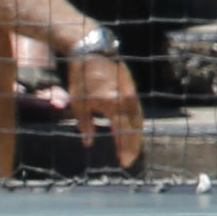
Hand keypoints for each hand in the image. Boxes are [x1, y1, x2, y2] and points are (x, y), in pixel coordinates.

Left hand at [59, 46, 143, 170]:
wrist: (92, 51)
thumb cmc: (81, 77)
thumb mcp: (78, 103)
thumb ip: (85, 124)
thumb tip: (88, 143)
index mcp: (112, 104)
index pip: (122, 133)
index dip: (124, 149)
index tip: (123, 163)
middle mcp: (126, 99)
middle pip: (135, 129)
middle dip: (133, 147)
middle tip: (130, 161)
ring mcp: (131, 94)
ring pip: (138, 120)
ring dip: (136, 137)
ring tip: (132, 151)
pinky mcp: (131, 90)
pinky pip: (136, 111)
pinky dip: (135, 124)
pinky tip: (132, 134)